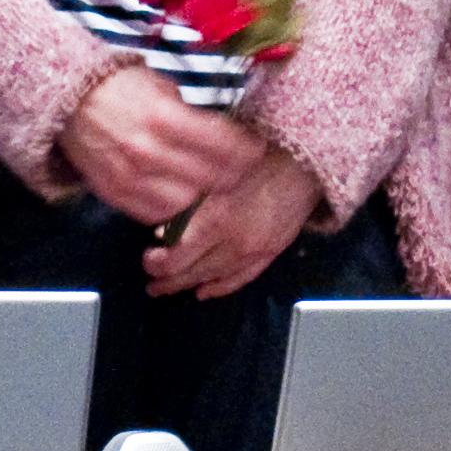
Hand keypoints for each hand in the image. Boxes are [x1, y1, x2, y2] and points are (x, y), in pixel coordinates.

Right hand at [57, 64, 261, 226]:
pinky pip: (157, 216)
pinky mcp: (116, 196)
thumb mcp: (163, 88)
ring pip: (188, 205)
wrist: (68, 102)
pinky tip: (182, 194)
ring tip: (214, 186)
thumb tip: (230, 136)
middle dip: (234, 176)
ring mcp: (131, 179)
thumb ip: (194, 116)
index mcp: (164, 118)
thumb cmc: (122, 88)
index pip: (224, 146)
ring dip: (205, 197)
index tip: (257, 149)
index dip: (248, 151)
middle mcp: (148, 152)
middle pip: (211, 180)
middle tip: (243, 170)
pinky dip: (175, 209)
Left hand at [141, 143, 321, 301]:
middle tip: (152, 283)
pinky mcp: (270, 253)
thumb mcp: (213, 179)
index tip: (148, 259)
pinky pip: (240, 278)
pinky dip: (220, 287)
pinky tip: (205, 291)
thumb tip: (162, 232)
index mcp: (216, 219)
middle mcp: (234, 242)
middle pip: (192, 273)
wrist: (303, 164)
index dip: (156, 264)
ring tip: (170, 288)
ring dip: (189, 285)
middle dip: (167, 281)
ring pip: (214, 279)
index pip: (176, 258)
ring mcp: (254, 251)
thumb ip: (187, 207)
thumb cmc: (258, 160)